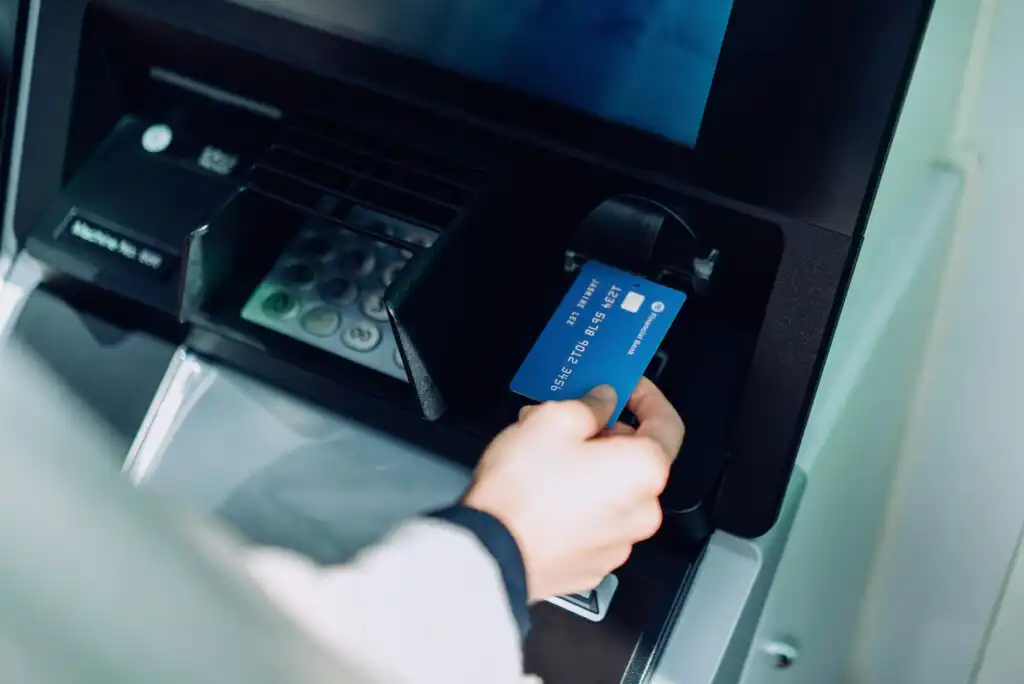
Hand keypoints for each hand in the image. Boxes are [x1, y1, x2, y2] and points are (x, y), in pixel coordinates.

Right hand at [463, 378, 684, 601]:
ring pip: (613, 491)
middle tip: (572, 418)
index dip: (647, 397)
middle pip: (636, 459)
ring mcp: (617, 543)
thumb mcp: (553, 420)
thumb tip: (601, 402)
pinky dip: (578, 502)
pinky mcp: (592, 563)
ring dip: (589, 467)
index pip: (666, 423)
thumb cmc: (522, 493)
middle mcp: (641, 511)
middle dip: (606, 433)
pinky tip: (545, 490)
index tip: (626, 387)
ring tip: (547, 454)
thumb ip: (589, 403)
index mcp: (643, 470)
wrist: (491, 552)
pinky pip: (594, 521)